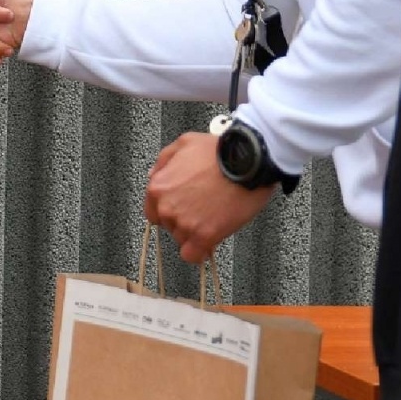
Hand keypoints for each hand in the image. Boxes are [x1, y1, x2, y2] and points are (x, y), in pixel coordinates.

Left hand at [143, 133, 275, 262]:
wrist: (248, 162)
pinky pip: (193, 255)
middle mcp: (167, 207)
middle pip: (169, 225)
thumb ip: (164, 161)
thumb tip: (154, 176)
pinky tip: (209, 242)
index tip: (181, 208)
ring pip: (182, 239)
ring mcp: (185, 223)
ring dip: (194, 233)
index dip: (169, 209)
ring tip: (212, 218)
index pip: (153, 211)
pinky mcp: (205, 236)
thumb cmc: (220, 152)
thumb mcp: (184, 143)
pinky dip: (200, 252)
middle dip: (184, 219)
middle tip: (202, 208)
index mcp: (159, 186)